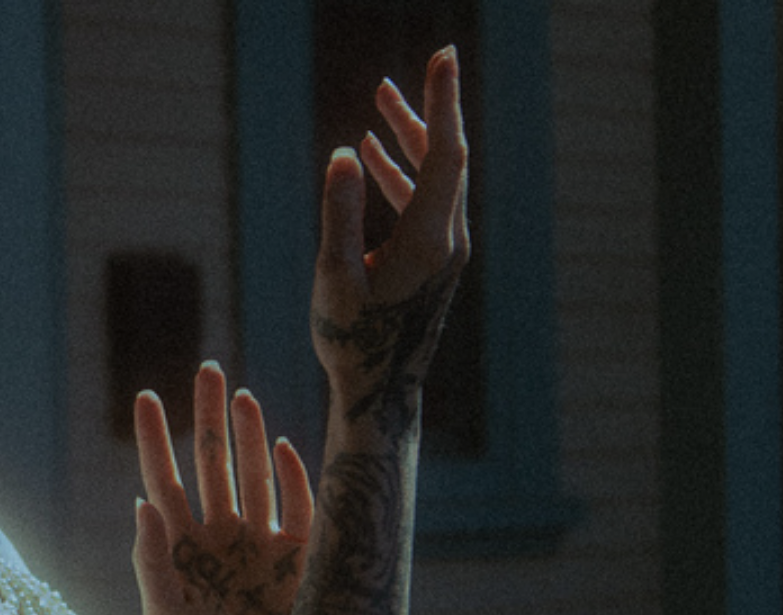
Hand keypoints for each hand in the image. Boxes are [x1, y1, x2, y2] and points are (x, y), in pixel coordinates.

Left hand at [132, 362, 312, 614]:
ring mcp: (266, 542)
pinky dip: (295, 475)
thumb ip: (151, 563)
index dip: (154, 437)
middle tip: (208, 368)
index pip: (163, 478)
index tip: (143, 394)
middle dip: (209, 416)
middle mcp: (223, 536)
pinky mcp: (308, 557)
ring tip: (241, 396)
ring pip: (256, 473)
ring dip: (250, 434)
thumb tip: (141, 503)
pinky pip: (304, 505)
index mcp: (182, 547)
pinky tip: (284, 446)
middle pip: (212, 462)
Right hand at [312, 46, 470, 431]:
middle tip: (430, 60)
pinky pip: (424, 199)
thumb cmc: (351, 339)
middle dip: (431, 108)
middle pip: (448, 156)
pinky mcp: (433, 260)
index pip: (445, 153)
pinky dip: (402, 171)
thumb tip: (346, 153)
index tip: (442, 58)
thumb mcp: (334, 277)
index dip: (441, 103)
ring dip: (411, 137)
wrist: (379, 389)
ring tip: (383, 98)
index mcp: (428, 239)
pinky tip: (373, 154)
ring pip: (436, 177)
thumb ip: (340, 212)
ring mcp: (444, 250)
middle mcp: (447, 239)